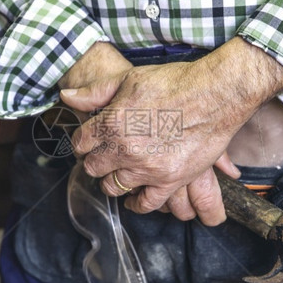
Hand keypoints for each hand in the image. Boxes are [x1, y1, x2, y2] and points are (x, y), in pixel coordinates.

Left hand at [63, 37, 282, 224]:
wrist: (215, 93)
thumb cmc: (173, 82)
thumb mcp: (129, 79)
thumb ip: (95, 92)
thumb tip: (66, 97)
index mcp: (110, 122)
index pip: (80, 143)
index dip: (82, 143)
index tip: (89, 143)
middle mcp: (124, 149)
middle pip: (94, 168)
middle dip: (95, 162)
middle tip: (103, 158)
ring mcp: (146, 168)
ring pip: (114, 187)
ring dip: (112, 182)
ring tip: (117, 174)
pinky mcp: (169, 180)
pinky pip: (145, 203)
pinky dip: (136, 204)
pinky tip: (133, 199)